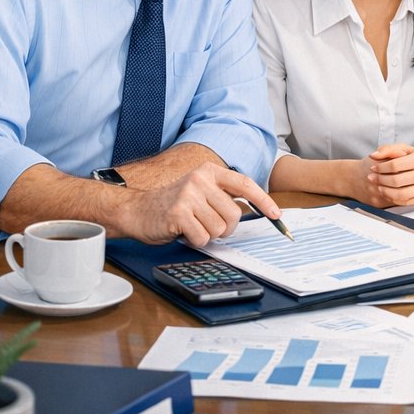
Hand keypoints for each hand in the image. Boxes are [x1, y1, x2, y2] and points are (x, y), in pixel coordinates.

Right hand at [121, 164, 280, 246]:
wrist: (137, 211)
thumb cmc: (173, 205)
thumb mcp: (200, 192)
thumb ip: (223, 197)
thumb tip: (255, 210)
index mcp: (210, 172)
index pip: (245, 184)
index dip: (263, 201)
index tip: (276, 214)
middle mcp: (200, 179)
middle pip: (234, 215)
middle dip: (224, 228)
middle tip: (206, 225)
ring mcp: (189, 195)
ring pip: (219, 228)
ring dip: (208, 234)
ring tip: (192, 225)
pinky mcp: (178, 213)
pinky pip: (202, 237)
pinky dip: (195, 240)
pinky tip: (183, 231)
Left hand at [358, 144, 413, 207]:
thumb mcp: (406, 149)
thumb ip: (389, 149)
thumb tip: (373, 155)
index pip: (395, 165)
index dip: (380, 167)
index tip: (373, 168)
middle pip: (396, 181)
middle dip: (380, 180)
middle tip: (372, 178)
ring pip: (400, 194)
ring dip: (385, 191)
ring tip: (379, 187)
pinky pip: (405, 202)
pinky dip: (392, 199)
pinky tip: (387, 193)